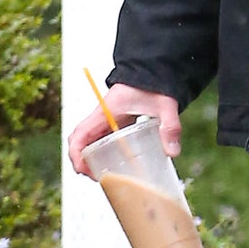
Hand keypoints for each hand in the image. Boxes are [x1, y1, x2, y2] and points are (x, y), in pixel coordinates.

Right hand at [66, 84, 180, 175]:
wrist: (154, 70)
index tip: (83, 169)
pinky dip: (100, 151)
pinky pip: (100, 138)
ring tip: (103, 175)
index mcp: (106, 110)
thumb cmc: (155, 84)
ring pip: (88, 139)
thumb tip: (172, 152)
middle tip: (95, 177)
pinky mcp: (115, 121)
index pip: (80, 133)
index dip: (76, 153)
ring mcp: (107, 118)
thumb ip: (169, 127)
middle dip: (81, 160)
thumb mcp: (164, 106)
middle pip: (80, 139)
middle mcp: (102, 115)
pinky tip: (114, 163)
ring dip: (89, 157)